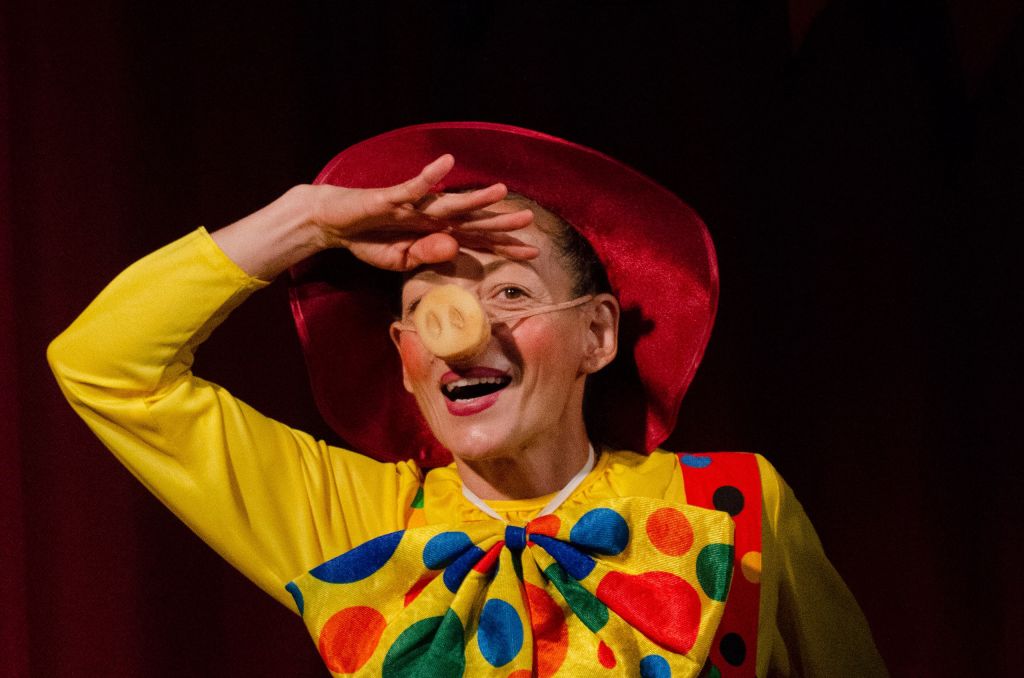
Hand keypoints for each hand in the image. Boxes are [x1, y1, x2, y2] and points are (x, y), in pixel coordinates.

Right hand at [310, 155, 537, 270]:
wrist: (332, 223)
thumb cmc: (369, 240)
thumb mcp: (400, 260)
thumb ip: (426, 256)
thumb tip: (454, 248)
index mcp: (436, 233)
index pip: (476, 241)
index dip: (503, 246)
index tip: (533, 253)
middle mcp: (430, 216)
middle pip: (471, 220)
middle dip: (499, 222)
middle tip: (529, 220)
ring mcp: (412, 205)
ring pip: (449, 202)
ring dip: (474, 197)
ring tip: (500, 192)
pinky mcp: (390, 197)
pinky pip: (412, 187)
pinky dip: (429, 177)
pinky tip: (446, 164)